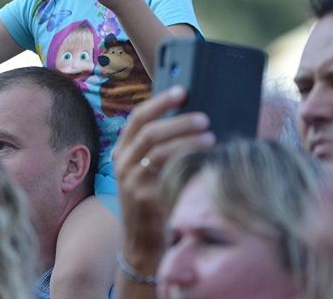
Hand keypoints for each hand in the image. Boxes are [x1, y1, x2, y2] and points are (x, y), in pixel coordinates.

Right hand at [113, 86, 214, 268]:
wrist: (142, 242)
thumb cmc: (152, 199)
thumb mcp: (146, 169)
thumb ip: (158, 147)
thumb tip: (191, 119)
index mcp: (123, 150)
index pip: (138, 117)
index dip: (160, 102)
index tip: (181, 91)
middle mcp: (122, 163)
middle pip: (150, 132)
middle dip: (179, 122)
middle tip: (204, 119)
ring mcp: (131, 181)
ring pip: (159, 151)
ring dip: (186, 142)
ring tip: (210, 139)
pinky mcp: (144, 199)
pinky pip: (167, 176)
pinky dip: (186, 165)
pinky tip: (204, 162)